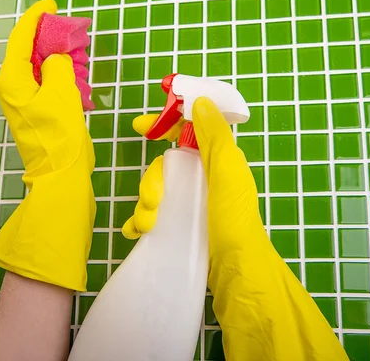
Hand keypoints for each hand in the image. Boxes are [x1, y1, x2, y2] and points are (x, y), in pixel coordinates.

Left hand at [0, 0, 95, 291]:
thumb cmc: (59, 135)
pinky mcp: (38, 112)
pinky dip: (61, 75)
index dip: (35, 19)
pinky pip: (47, 84)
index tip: (50, 5)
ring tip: (78, 50)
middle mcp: (13, 88)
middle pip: (28, 52)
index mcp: (13, 80)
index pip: (20, 40)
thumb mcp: (61, 93)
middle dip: (49, 38)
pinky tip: (77, 75)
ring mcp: (24, 102)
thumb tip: (56, 60)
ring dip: (58, 57)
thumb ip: (57, 66)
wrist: (61, 175)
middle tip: (71, 30)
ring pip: (40, 69)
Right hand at [123, 97, 268, 262]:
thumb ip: (214, 136)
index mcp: (215, 161)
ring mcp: (190, 203)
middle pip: (164, 167)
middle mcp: (202, 179)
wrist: (234, 267)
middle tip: (153, 201)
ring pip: (156, 192)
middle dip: (151, 181)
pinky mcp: (181, 226)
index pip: (187, 133)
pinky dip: (140, 222)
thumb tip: (200, 101)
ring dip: (145, 205)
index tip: (140, 126)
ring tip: (148, 225)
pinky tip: (136, 233)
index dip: (164, 125)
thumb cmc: (234, 218)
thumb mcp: (227, 172)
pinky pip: (153, 217)